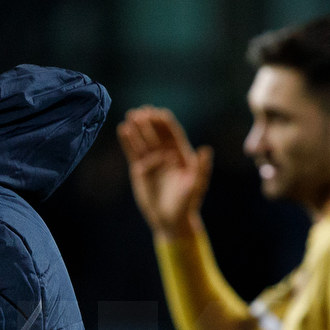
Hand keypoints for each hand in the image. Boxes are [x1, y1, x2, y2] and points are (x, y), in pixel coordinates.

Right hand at [116, 106, 212, 240]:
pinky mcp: (140, 170)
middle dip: (150, 122)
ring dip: (137, 128)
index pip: (173, 135)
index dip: (165, 124)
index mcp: (182, 155)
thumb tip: (205, 149)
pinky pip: (133, 152)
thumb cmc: (187, 203)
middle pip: (157, 134)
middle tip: (141, 110)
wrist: (170, 219)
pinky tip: (123, 129)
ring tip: (130, 115)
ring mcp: (152, 162)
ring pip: (144, 141)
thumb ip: (201, 168)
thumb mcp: (196, 186)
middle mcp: (166, 155)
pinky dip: (128, 141)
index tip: (158, 113)